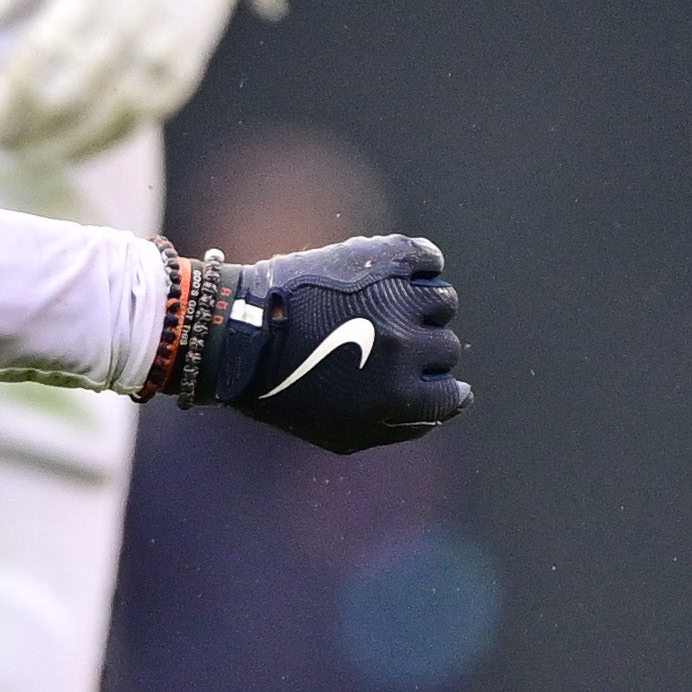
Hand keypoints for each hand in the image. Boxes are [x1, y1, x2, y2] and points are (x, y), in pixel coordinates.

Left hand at [0, 0, 331, 163]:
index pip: (47, 46)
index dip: (11, 88)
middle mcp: (137, 18)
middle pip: (77, 87)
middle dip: (31, 122)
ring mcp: (165, 51)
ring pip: (109, 113)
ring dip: (63, 143)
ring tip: (23, 156)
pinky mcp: (182, 75)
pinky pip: (138, 122)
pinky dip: (100, 144)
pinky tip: (66, 154)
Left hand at [187, 231, 467, 453]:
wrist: (240, 334)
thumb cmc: (284, 390)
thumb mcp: (342, 433)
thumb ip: (401, 426)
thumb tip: (449, 407)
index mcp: (400, 397)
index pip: (451, 394)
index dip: (435, 386)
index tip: (418, 377)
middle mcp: (407, 349)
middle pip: (445, 346)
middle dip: (421, 348)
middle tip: (384, 341)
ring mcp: (398, 301)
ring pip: (442, 301)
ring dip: (420, 306)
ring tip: (385, 306)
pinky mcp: (385, 261)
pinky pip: (428, 258)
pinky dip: (420, 264)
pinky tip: (396, 274)